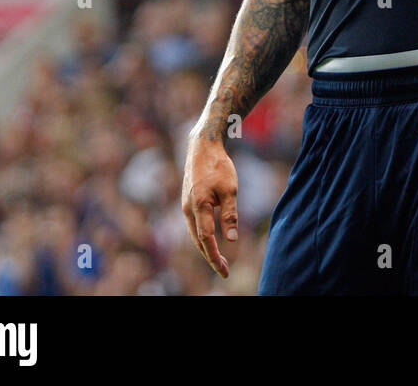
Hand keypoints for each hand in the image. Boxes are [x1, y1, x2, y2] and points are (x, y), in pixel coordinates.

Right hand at [181, 136, 238, 278]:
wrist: (202, 147)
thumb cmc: (218, 166)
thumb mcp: (230, 189)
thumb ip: (230, 215)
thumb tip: (231, 239)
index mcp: (198, 207)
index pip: (206, 239)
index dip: (215, 257)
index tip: (224, 271)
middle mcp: (188, 209)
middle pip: (198, 241)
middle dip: (210, 257)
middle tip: (224, 271)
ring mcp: (186, 206)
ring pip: (194, 234)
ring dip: (205, 248)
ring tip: (219, 261)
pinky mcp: (188, 202)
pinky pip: (194, 225)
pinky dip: (201, 237)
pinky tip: (210, 242)